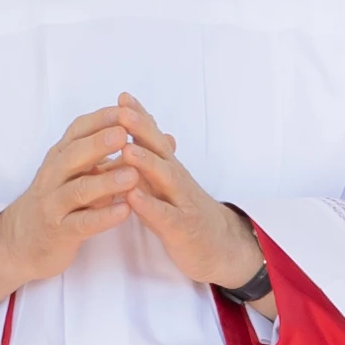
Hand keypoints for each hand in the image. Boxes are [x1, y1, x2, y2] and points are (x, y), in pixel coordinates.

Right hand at [0, 105, 142, 306]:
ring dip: (106, 181)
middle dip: (99, 143)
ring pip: (78, 190)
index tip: (125, 109)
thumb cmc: (60, 201)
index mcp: (60, 157)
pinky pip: (82, 223)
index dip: (100, 119)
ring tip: (133, 175)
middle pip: (74, 155)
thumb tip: (156, 137)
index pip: (77, 131)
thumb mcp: (81, 174)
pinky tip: (125, 211)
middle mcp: (53, 177)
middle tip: (124, 134)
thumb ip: (113, 157)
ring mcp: (54, 205)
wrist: (23, 242)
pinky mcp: (60, 232)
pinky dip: (104, 217)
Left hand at [111, 93, 271, 316]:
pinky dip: (148, 205)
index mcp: (170, 169)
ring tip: (127, 148)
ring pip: (165, 178)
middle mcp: (177, 180)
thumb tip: (135, 132)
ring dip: (146, 162)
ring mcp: (182, 203)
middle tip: (123, 110)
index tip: (123, 96)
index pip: (155, 138)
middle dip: (142, 129)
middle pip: (160, 150)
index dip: (141, 117)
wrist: (221, 247)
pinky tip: (132, 196)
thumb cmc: (186, 213)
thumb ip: (153, 160)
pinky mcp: (182, 229)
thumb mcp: (168, 184)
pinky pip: (164, 216)